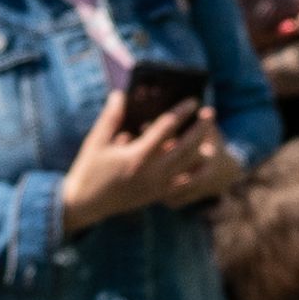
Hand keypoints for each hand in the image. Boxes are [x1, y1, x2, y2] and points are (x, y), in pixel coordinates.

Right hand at [61, 90, 227, 228]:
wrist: (85, 204)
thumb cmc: (89, 170)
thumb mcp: (96, 141)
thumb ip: (111, 117)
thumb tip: (121, 94)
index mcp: (137, 156)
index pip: (166, 129)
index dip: (181, 112)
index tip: (192, 100)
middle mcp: (151, 172)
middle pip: (185, 147)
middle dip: (200, 129)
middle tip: (210, 112)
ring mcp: (157, 186)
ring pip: (188, 167)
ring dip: (202, 150)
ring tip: (213, 136)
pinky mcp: (157, 195)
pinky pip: (184, 185)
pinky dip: (197, 174)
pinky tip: (206, 164)